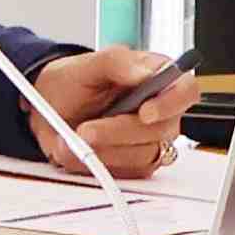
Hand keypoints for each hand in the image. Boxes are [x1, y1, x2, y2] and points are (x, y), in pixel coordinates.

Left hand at [26, 48, 201, 179]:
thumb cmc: (72, 82)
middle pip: (163, 129)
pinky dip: (100, 163)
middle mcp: (161, 111)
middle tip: (86, 130)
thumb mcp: (87, 65)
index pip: (186, 90)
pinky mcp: (137, 163)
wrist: (47, 108)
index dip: (172, 104)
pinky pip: (128, 172)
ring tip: (75, 137)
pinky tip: (80, 149)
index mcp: (157, 77)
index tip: (145, 112)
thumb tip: (145, 72)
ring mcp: (150, 139)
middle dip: (119, 131)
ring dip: (105, 149)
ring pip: (144, 155)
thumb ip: (117, 63)